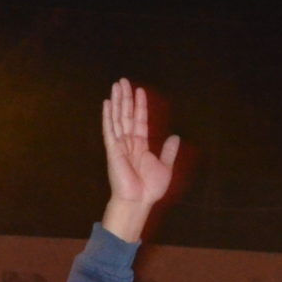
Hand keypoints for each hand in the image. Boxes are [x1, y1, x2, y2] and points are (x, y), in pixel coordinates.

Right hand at [100, 78, 179, 242]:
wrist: (138, 201)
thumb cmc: (149, 189)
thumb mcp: (165, 167)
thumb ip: (168, 151)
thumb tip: (175, 136)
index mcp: (140, 146)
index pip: (139, 120)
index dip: (139, 105)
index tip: (139, 90)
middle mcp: (128, 143)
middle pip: (126, 115)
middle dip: (125, 97)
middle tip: (123, 80)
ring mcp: (119, 145)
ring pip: (118, 118)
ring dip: (117, 101)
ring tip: (116, 84)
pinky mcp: (113, 150)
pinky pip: (109, 129)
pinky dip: (108, 116)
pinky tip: (106, 103)